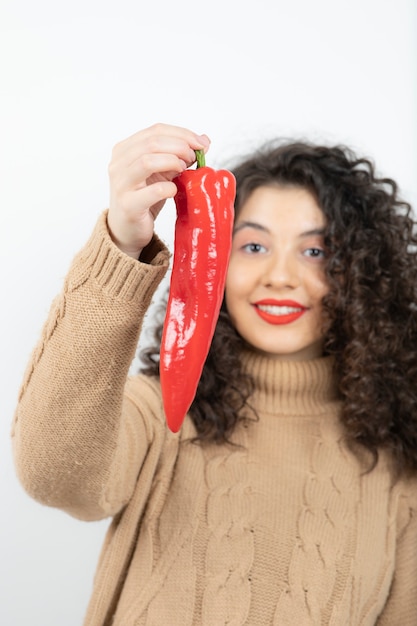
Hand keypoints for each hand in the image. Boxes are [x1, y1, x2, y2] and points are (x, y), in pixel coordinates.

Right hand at [107, 123, 210, 257]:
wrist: (127, 230)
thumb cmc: (144, 199)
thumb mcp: (162, 172)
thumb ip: (178, 155)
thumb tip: (204, 141)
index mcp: (124, 150)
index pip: (155, 130)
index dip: (182, 134)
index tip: (201, 144)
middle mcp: (118, 164)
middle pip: (152, 142)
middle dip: (180, 147)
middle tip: (194, 158)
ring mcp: (121, 184)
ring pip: (148, 161)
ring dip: (173, 162)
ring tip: (184, 171)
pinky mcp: (128, 205)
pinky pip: (153, 191)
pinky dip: (169, 188)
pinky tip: (174, 191)